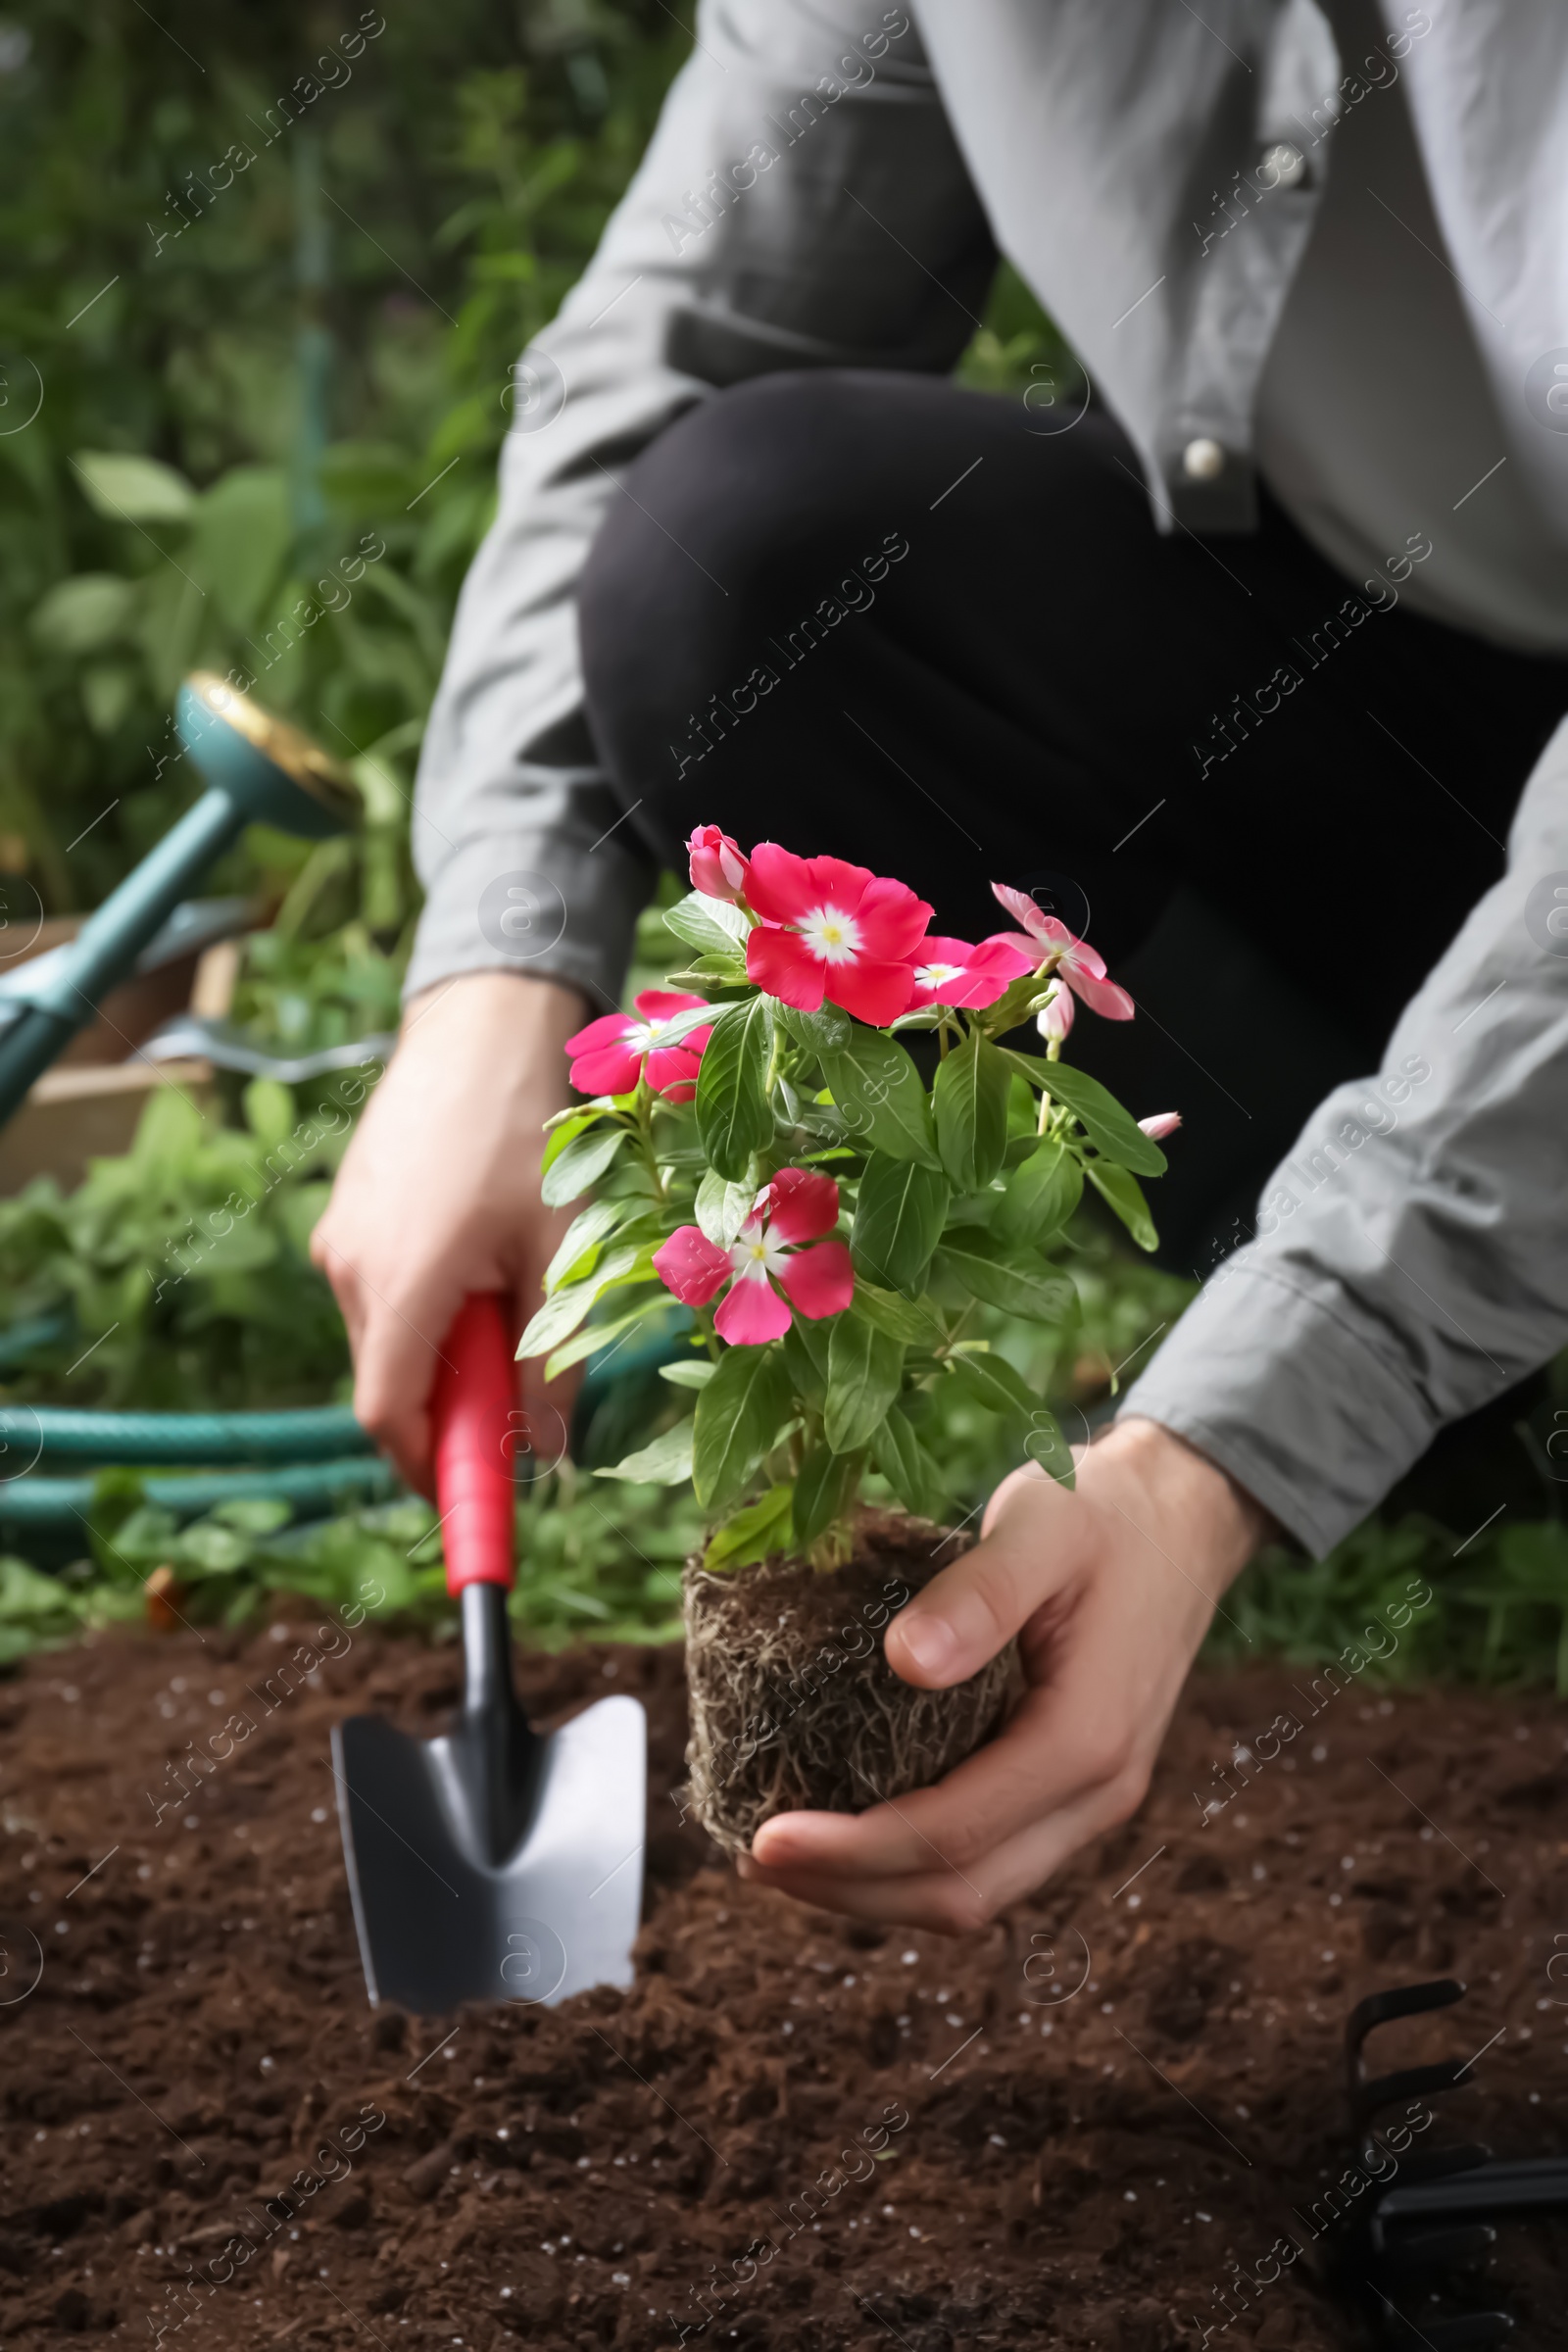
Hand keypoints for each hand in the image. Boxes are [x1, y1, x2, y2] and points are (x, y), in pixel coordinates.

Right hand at [310, 970, 584, 1495]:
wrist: (482, 1026)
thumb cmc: (531, 1134)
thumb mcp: (560, 1250)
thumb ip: (550, 1357)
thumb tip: (552, 1450)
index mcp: (403, 1284)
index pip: (389, 1417)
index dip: (431, 1474)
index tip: (474, 1505)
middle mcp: (352, 1268)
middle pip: (391, 1383)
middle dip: (455, 1406)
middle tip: (525, 1390)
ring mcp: (340, 1239)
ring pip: (388, 1337)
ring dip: (446, 1348)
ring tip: (511, 1284)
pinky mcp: (345, 1217)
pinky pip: (381, 1292)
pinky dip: (429, 1305)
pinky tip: (481, 1250)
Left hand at [738, 1417, 1271, 1928]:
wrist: (1184, 1517)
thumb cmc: (1103, 1513)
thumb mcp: (1041, 1526)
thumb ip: (979, 1594)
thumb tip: (903, 1662)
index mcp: (1088, 1740)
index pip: (953, 1833)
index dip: (851, 1849)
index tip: (762, 1837)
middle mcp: (1099, 1793)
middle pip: (962, 1892)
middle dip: (850, 1890)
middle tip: (751, 1857)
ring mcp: (1091, 1801)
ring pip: (977, 1891)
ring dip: (877, 1889)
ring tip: (783, 1857)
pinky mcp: (1072, 1790)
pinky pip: (991, 1855)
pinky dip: (913, 1861)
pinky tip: (850, 1825)